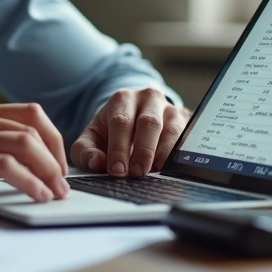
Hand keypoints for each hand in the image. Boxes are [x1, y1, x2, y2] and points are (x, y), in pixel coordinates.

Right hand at [0, 103, 69, 207]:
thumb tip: (21, 160)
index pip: (31, 113)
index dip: (53, 137)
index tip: (59, 163)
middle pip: (34, 129)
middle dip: (56, 158)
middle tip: (63, 183)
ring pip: (25, 144)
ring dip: (48, 170)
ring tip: (55, 192)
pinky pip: (6, 166)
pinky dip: (30, 181)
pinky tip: (37, 194)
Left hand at [71, 88, 190, 177]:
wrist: (135, 117)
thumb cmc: (111, 131)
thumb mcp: (92, 137)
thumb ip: (86, 151)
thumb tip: (97, 162)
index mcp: (122, 99)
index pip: (121, 122)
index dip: (119, 148)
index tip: (117, 170)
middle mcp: (148, 98)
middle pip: (148, 123)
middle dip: (142, 151)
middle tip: (137, 174)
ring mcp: (169, 108)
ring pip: (170, 129)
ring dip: (162, 153)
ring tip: (154, 173)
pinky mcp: (185, 122)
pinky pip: (185, 137)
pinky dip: (178, 154)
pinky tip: (170, 168)